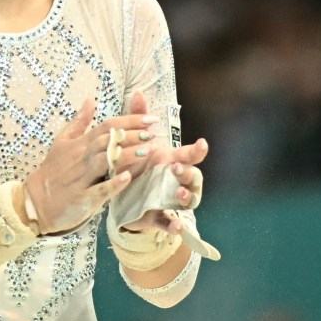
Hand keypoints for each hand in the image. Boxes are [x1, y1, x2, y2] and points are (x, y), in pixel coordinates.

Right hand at [24, 97, 163, 233]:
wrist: (35, 201)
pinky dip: (113, 184)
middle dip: (132, 135)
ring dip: (126, 155)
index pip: (106, 126)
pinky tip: (127, 178)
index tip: (150, 119)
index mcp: (80, 144)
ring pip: (105, 162)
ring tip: (147, 151)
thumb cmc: (52, 170)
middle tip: (152, 132)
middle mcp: (81, 158)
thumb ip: (79, 121)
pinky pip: (98, 189)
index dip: (129, 121)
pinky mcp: (82, 197)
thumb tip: (90, 99)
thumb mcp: (62, 141)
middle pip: (108, 141)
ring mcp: (81, 178)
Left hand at [118, 91, 208, 232]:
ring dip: (187, 197)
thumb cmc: (134, 167)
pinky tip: (176, 227)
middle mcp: (176, 182)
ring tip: (178, 194)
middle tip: (176, 169)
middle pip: (194, 177)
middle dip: (189, 173)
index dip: (197, 150)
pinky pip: (171, 224)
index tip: (201, 143)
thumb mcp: (132, 144)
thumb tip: (137, 93)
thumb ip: (137, 120)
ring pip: (189, 201)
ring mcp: (171, 201)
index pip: (190, 155)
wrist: (120, 199)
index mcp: (172, 162)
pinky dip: (175, 226)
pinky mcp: (159, 218)